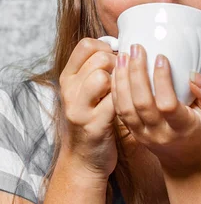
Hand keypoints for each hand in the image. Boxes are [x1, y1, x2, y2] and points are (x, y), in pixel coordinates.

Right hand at [58, 38, 117, 180]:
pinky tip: (129, 106)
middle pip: (99, 59)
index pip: (86, 45)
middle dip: (119, 64)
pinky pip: (114, 101)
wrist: (85, 158)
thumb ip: (97, 68)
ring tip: (124, 92)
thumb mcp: (86, 90)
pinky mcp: (93, 125)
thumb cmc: (93, 117)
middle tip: (124, 78)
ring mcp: (79, 108)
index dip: (106, 47)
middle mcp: (69, 90)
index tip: (116, 59)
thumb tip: (123, 45)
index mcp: (68, 77)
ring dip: (121, 81)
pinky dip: (125, 100)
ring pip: (103, 77)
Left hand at [111, 44, 200, 176]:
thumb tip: (194, 76)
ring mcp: (143, 134)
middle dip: (136, 73)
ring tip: (123, 56)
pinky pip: (119, 110)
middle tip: (137, 49)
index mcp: (182, 127)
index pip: (167, 104)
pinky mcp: (132, 132)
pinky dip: (116, 90)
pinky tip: (117, 71)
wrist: (187, 160)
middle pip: (142, 103)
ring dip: (122, 80)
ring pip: (126, 107)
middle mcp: (159, 133)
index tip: (161, 57)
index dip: (162, 80)